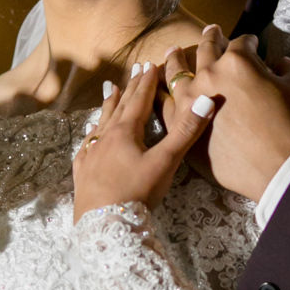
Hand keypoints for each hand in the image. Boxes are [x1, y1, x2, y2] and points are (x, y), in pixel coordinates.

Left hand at [72, 62, 216, 220]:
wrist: (104, 225)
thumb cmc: (136, 193)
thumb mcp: (166, 162)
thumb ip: (186, 131)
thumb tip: (206, 100)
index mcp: (125, 132)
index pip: (139, 100)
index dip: (146, 82)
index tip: (150, 64)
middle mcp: (105, 138)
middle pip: (120, 107)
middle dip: (130, 88)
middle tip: (134, 70)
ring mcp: (91, 155)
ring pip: (101, 123)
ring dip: (109, 105)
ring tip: (112, 90)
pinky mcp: (82, 173)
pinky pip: (87, 146)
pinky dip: (91, 134)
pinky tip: (90, 134)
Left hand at [162, 25, 289, 201]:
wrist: (273, 168)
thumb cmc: (288, 127)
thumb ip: (289, 68)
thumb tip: (281, 62)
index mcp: (237, 63)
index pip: (241, 43)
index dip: (249, 42)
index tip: (252, 44)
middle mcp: (208, 76)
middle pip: (205, 50)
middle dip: (210, 38)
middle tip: (210, 32)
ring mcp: (189, 101)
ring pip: (176, 74)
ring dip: (175, 60)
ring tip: (173, 52)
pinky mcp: (179, 126)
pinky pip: (164, 105)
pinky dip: (161, 95)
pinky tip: (159, 90)